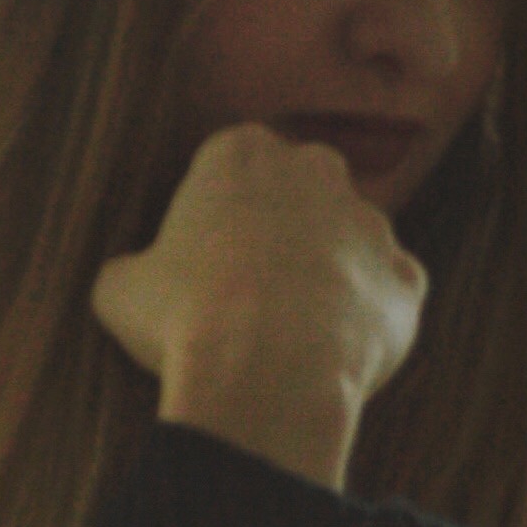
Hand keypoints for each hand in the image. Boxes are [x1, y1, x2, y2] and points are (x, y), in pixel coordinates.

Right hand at [91, 122, 428, 493]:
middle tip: (248, 289)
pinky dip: (369, 316)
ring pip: (349, 241)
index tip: (200, 260)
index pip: (228, 166)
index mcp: (241, 153)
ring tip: (290, 333)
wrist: (267, 374)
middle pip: (299, 190)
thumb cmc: (185, 320)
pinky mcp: (407, 280)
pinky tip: (336, 351)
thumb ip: (131, 268)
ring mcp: (372, 225)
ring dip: (328, 274)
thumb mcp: (119, 290)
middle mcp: (317, 171)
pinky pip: (388, 293)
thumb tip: (129, 280)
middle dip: (281, 229)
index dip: (213, 215)